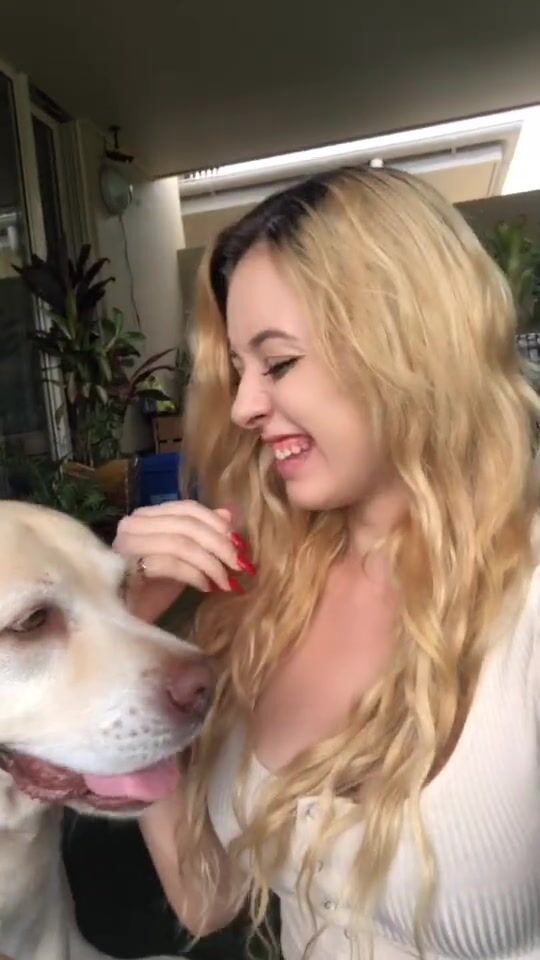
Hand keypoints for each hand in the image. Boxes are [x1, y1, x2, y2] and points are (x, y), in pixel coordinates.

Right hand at [113, 501, 253, 622]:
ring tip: (225, 581)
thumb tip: (228, 514)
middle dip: (219, 544)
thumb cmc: (151, 591)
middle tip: (240, 565)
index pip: (187, 508)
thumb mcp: (182, 559)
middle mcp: (131, 525)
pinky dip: (194, 575)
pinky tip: (206, 588)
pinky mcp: (126, 567)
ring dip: (210, 563)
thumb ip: (201, 536)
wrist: (123, 622)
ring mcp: (125, 545)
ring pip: (180, 543)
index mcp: (144, 516)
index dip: (216, 523)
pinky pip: (170, 564)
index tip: (239, 544)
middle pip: (187, 525)